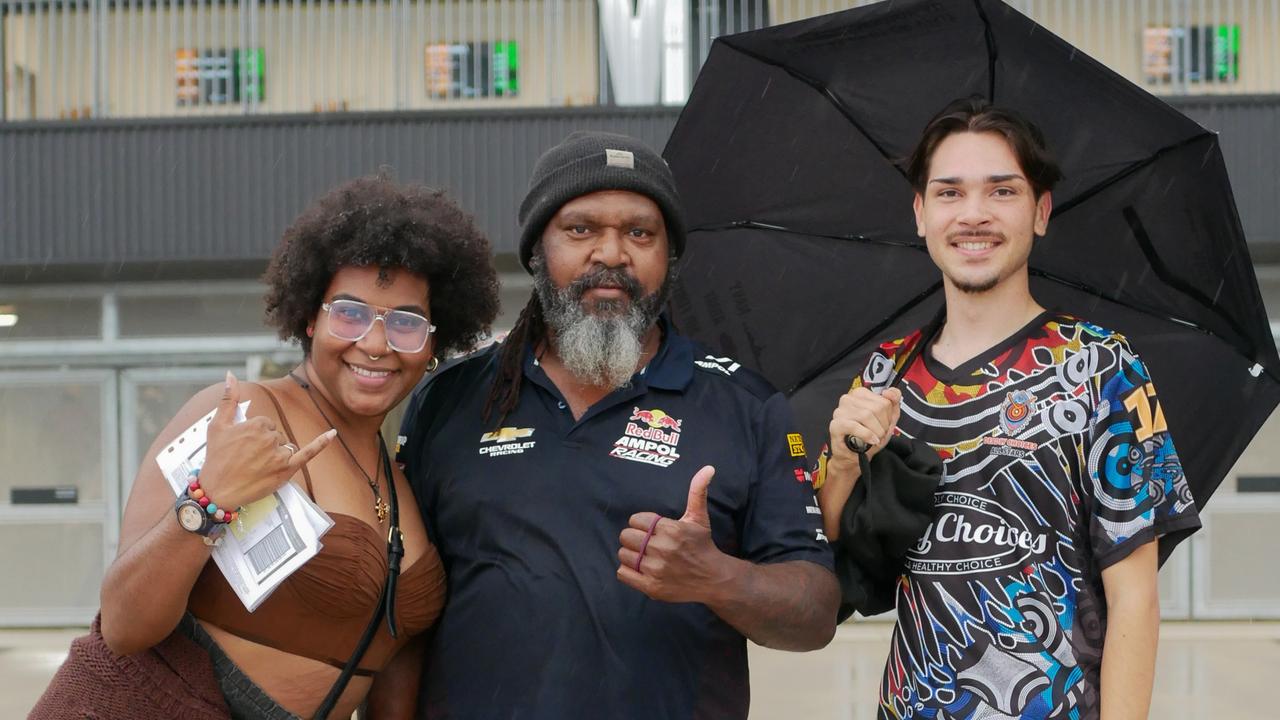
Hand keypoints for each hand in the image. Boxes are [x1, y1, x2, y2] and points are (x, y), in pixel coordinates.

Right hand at [197, 372, 335, 508]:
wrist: (217, 491)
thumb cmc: (216, 458)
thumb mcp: (217, 425)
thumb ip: (228, 398)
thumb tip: (230, 375)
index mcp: (256, 425)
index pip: (265, 423)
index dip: (254, 434)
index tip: (243, 445)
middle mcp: (270, 438)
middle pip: (276, 434)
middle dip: (265, 444)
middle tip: (247, 458)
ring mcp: (280, 455)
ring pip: (286, 445)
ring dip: (276, 453)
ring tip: (257, 466)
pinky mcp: (287, 470)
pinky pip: (308, 453)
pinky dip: (321, 443)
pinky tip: (332, 433)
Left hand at [616, 466, 733, 603]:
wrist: (713, 578)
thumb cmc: (702, 545)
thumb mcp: (699, 517)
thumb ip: (697, 491)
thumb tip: (708, 468)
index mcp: (670, 530)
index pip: (635, 520)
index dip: (641, 523)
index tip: (651, 529)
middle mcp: (662, 549)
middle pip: (626, 536)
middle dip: (634, 538)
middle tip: (645, 542)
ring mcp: (656, 569)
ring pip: (623, 554)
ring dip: (631, 554)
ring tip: (644, 555)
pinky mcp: (651, 587)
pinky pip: (623, 573)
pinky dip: (628, 570)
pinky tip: (640, 568)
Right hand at [828, 386, 901, 471]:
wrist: (854, 457)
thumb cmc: (868, 437)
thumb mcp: (886, 420)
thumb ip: (893, 403)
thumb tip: (890, 392)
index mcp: (860, 394)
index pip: (884, 400)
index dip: (888, 417)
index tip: (884, 425)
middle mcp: (848, 399)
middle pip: (877, 408)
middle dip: (883, 425)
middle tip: (879, 435)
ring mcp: (840, 411)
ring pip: (867, 415)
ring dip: (876, 432)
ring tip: (875, 439)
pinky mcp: (836, 424)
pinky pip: (855, 426)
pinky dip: (866, 435)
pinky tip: (870, 441)